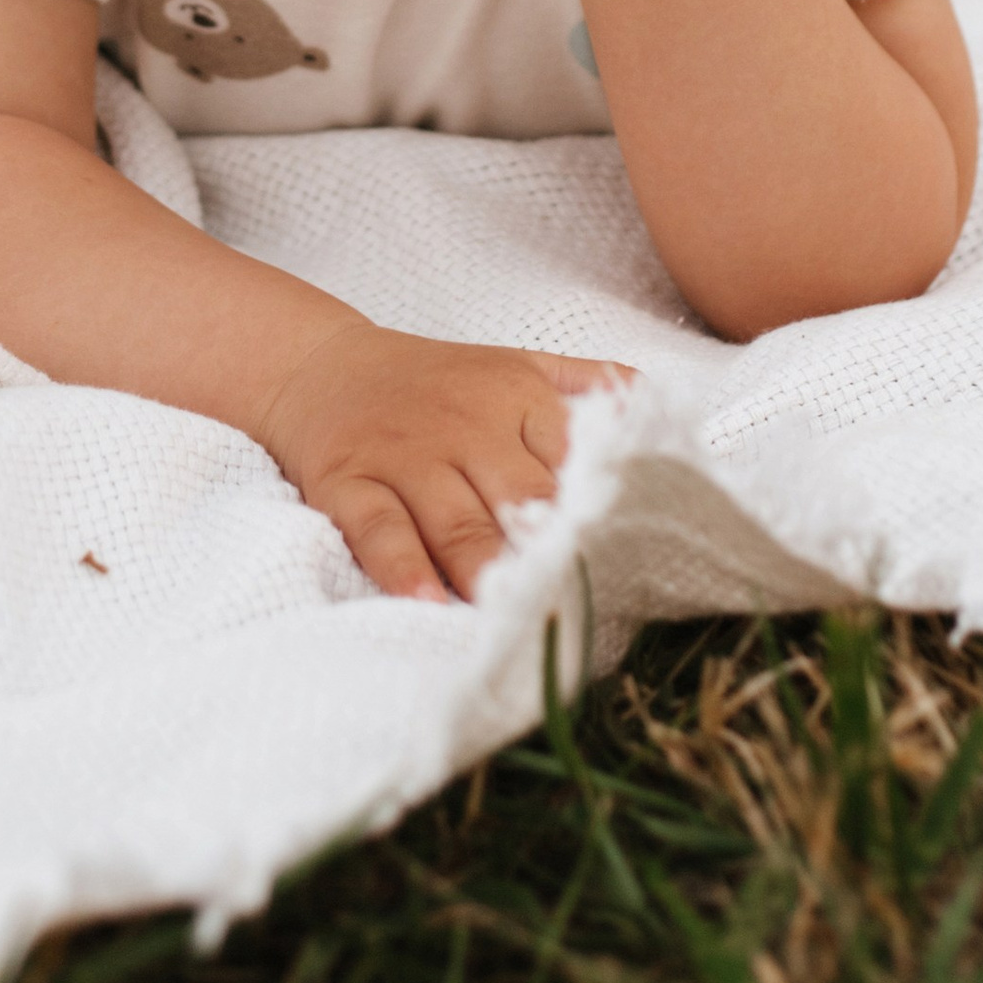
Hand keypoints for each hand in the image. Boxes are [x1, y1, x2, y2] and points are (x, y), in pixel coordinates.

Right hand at [257, 324, 628, 602]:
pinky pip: (379, 527)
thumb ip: (588, 384)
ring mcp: (404, 456)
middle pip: (518, 500)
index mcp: (517, 397)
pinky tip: (426, 602)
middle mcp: (464, 425)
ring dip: (486, 572)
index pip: (570, 460)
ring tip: (514, 618)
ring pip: (456, 522)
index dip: (601, 513)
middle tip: (585, 608)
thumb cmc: (438, 382)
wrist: (321, 367)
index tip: (635, 562)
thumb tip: (661, 409)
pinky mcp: (348, 482)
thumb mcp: (515, 364)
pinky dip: (402, 566)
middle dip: (551, 555)